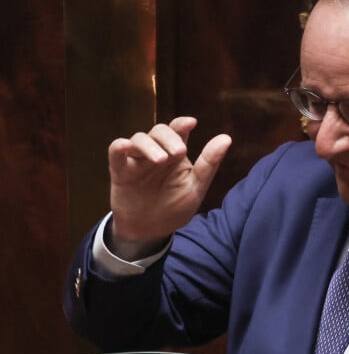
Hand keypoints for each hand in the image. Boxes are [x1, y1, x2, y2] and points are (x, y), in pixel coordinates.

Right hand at [107, 116, 231, 259]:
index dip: (182, 123)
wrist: (152, 231)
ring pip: (139, 139)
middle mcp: (156, 152)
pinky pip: (116, 152)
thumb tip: (226, 138)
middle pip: (159, 131)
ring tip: (161, 160)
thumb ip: (208, 163)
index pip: (178, 131)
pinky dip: (119, 147)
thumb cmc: (175, 207)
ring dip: (149, 145)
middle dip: (169, 137)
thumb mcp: (196, 187)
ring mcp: (137, 160)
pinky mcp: (120, 171)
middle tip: (179, 152)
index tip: (191, 123)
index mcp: (176, 155)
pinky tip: (125, 146)